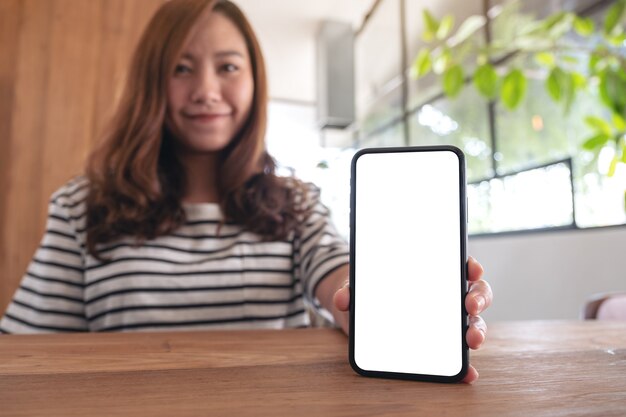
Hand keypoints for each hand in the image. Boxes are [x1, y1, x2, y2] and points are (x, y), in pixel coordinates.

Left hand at [332, 256, 492, 383]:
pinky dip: (465, 366)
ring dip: (477, 330)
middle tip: (469, 306)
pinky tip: (466, 373)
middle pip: (474, 292)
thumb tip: (343, 298)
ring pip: (471, 322)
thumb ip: (350, 290)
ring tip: (472, 340)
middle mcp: (446, 296)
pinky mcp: (440, 346)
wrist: (359, 316)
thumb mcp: (358, 288)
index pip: (458, 265)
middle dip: (477, 298)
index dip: (470, 266)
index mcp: (432, 273)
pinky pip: (457, 355)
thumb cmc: (368, 293)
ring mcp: (446, 321)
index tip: (470, 270)